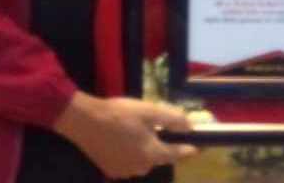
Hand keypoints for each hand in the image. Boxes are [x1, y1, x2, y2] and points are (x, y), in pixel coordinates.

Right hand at [54, 92, 195, 179]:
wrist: (85, 121)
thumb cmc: (119, 114)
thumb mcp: (148, 111)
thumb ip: (171, 119)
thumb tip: (190, 126)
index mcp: (152, 154)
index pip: (177, 154)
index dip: (189, 149)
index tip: (199, 147)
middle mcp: (141, 168)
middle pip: (158, 156)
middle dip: (161, 144)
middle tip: (156, 127)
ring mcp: (124, 171)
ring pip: (142, 159)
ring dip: (144, 147)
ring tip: (136, 129)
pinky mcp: (110, 170)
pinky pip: (128, 161)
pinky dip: (129, 151)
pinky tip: (122, 137)